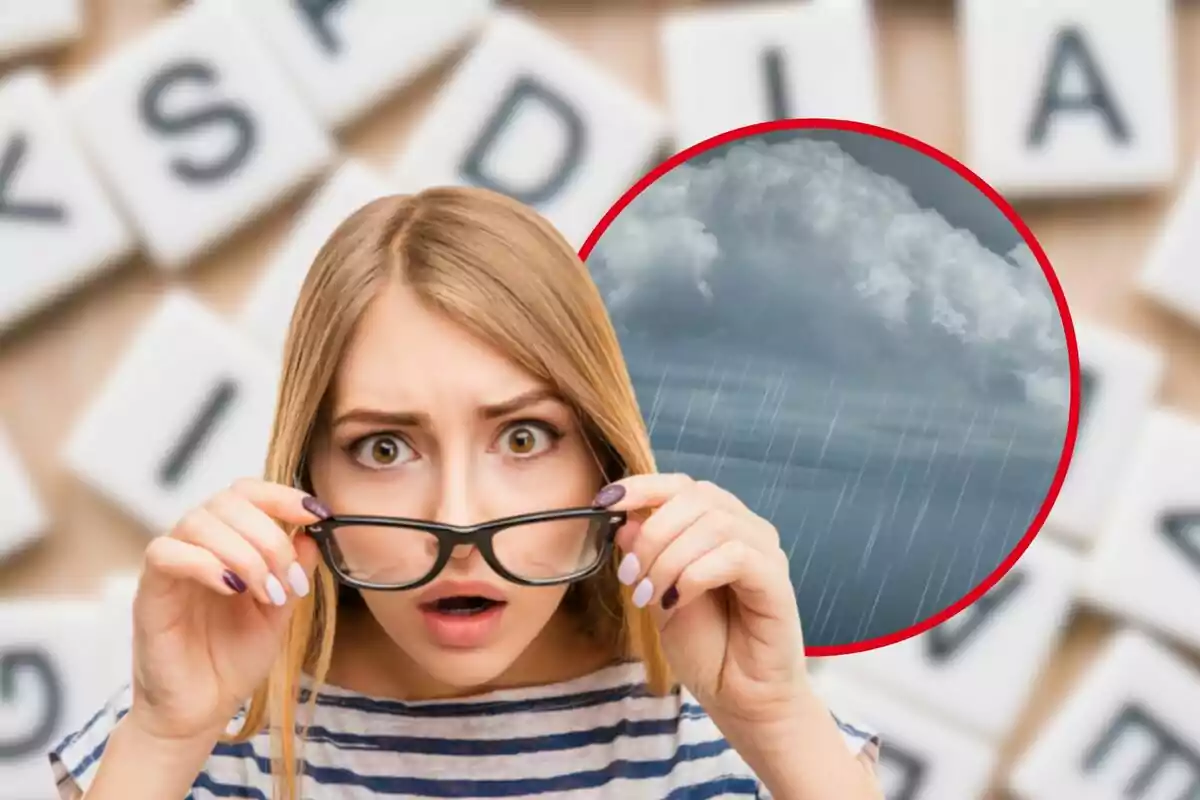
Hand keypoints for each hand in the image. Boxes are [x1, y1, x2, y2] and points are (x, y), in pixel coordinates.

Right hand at [127, 478, 327, 742]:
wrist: (201, 710)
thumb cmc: (234, 659)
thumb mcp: (280, 611)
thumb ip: (294, 571)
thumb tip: (310, 532)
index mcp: (229, 541)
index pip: (248, 492)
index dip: (282, 495)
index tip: (316, 514)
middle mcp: (198, 544)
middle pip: (228, 501)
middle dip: (269, 535)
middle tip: (287, 579)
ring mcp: (172, 564)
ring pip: (199, 521)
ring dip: (244, 552)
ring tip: (265, 592)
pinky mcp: (149, 590)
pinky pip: (165, 552)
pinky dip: (205, 563)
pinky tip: (232, 589)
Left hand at [597, 473, 805, 726]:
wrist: (739, 698)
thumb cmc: (704, 646)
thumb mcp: (657, 595)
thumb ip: (645, 557)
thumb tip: (624, 521)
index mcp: (715, 524)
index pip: (680, 485)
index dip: (641, 486)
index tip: (604, 503)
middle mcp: (745, 528)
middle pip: (696, 497)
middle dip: (652, 533)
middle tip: (630, 577)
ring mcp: (765, 552)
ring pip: (714, 523)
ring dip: (670, 559)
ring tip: (650, 597)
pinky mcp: (777, 580)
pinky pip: (735, 556)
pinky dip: (695, 575)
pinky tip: (678, 601)